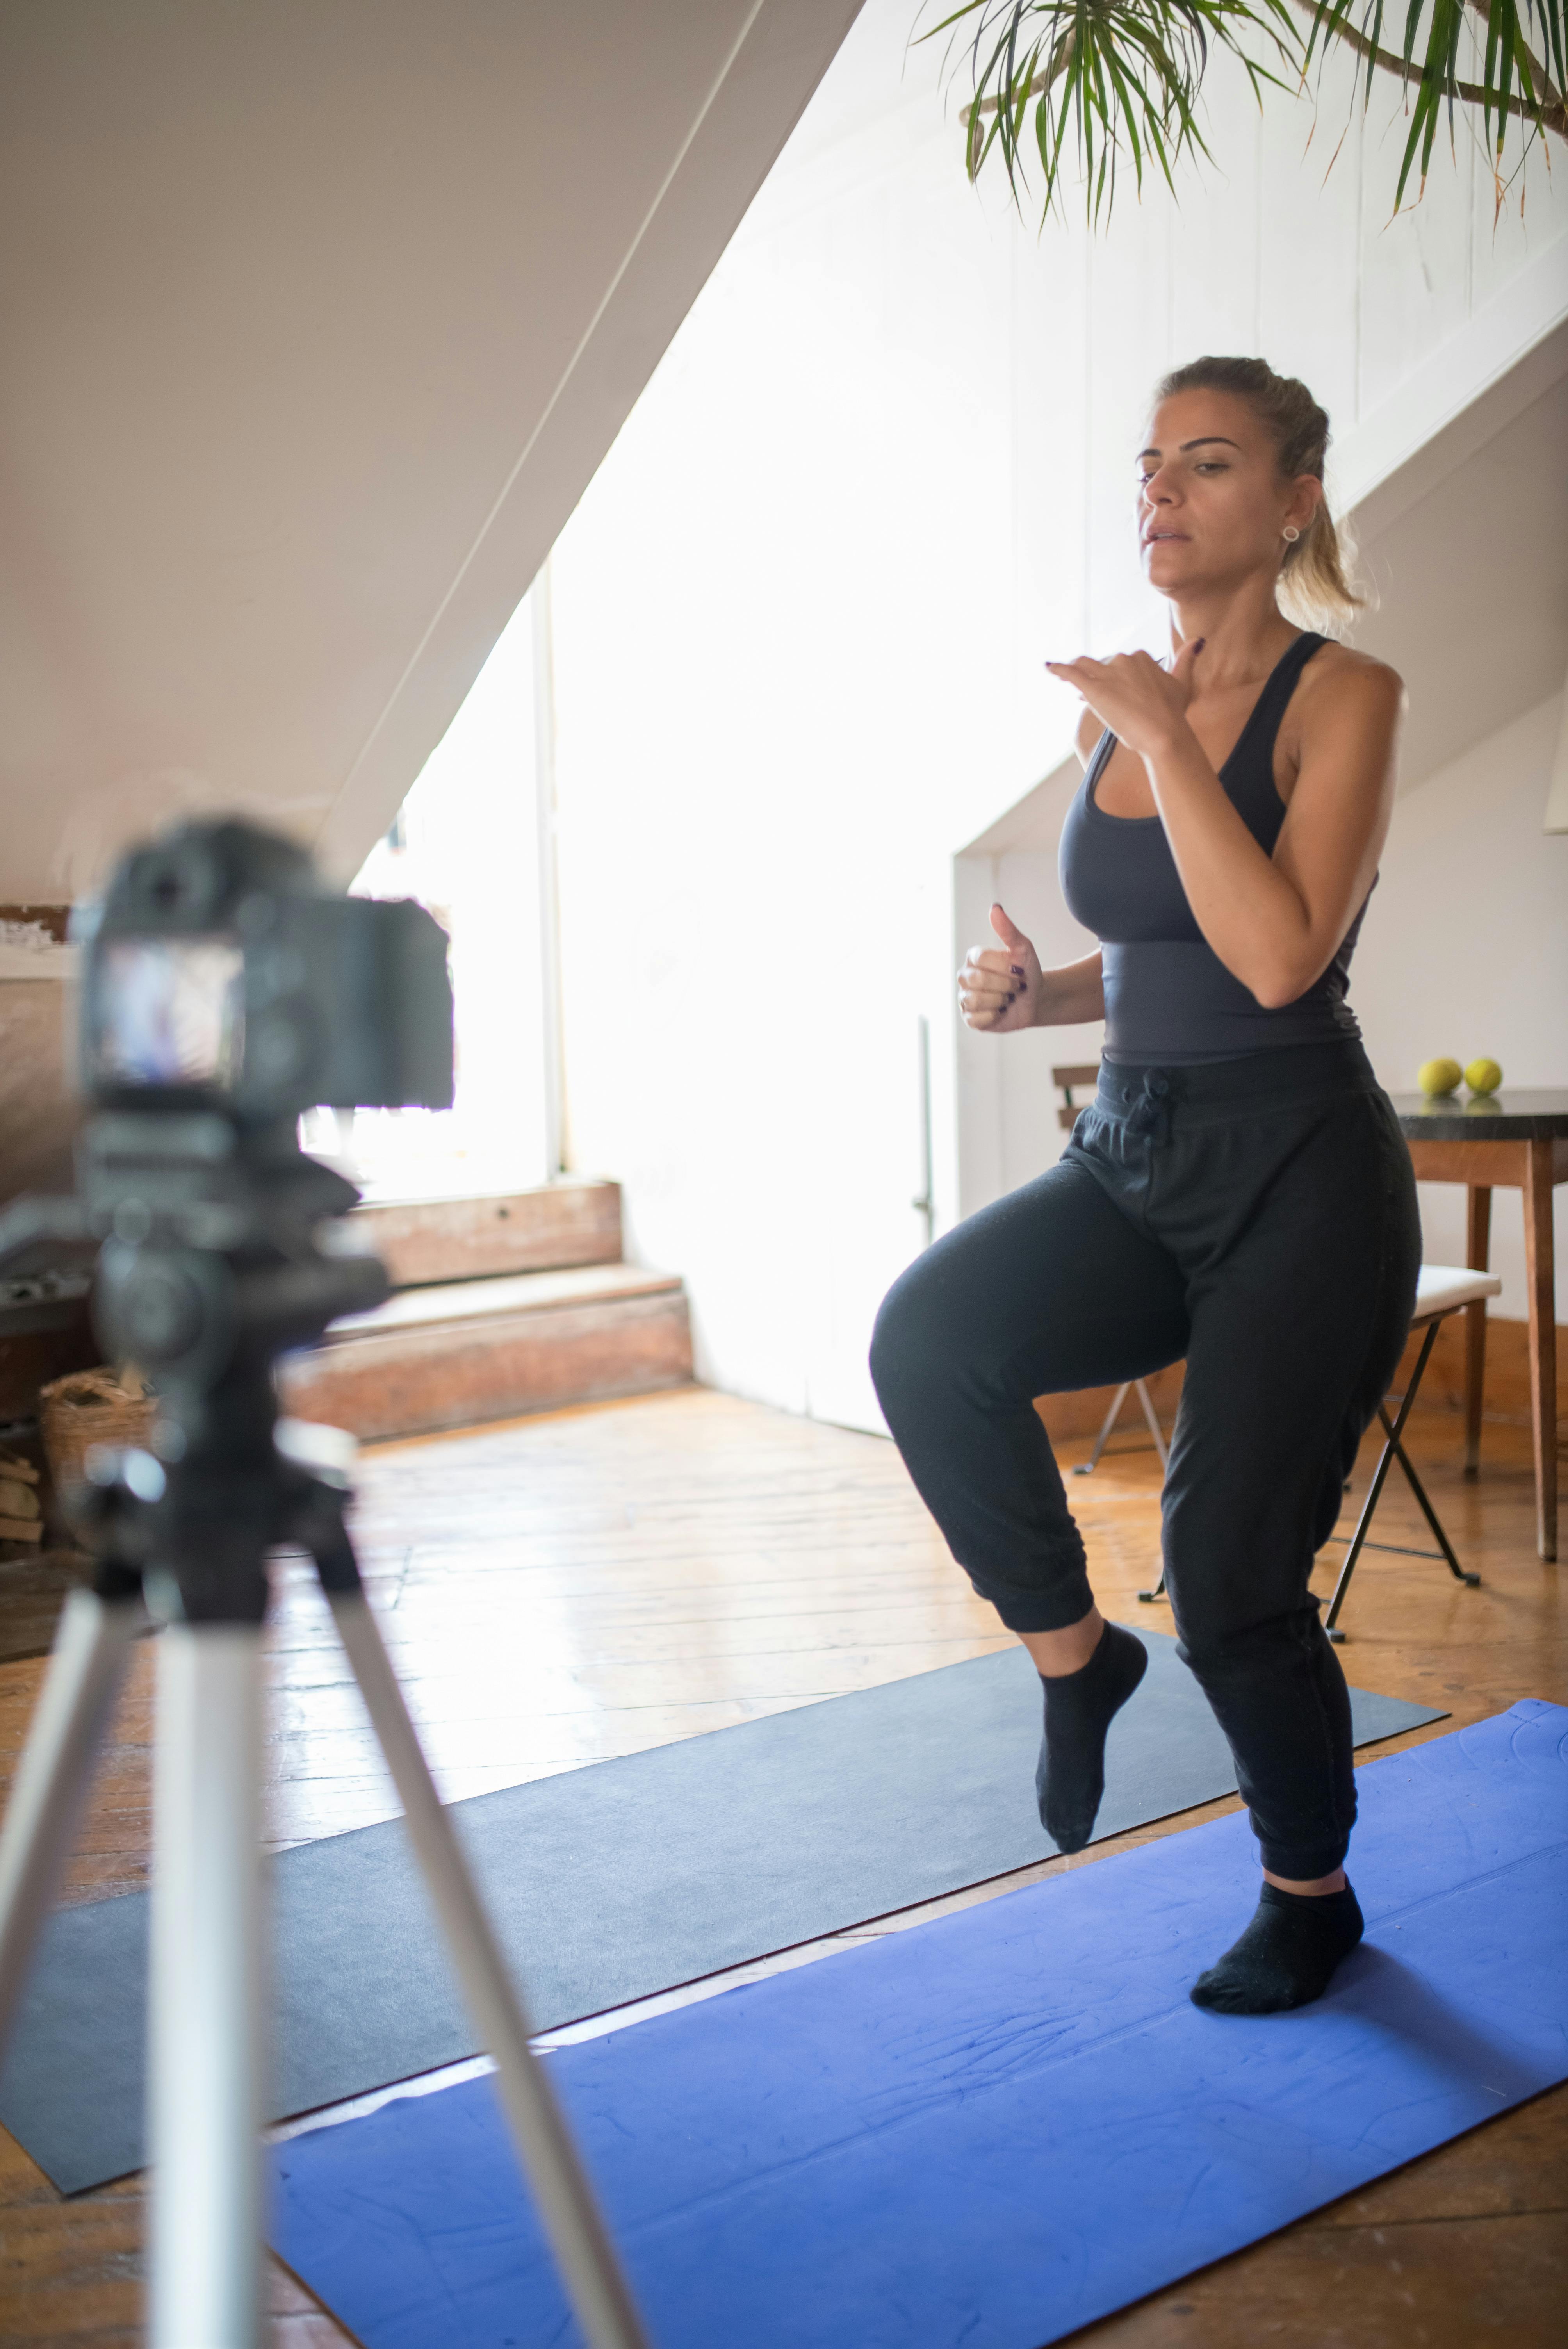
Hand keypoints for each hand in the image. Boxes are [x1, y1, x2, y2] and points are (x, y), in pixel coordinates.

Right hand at [958, 905, 1038, 1031]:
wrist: (1036, 998)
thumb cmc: (1027, 971)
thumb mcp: (1022, 949)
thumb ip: (1008, 930)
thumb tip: (994, 908)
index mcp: (974, 957)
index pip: (980, 958)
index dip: (1003, 967)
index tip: (1019, 971)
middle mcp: (965, 976)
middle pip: (977, 980)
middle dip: (1004, 985)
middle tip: (1016, 987)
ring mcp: (965, 998)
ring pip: (975, 1000)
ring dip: (1000, 1001)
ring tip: (1008, 999)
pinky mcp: (970, 1018)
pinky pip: (977, 1018)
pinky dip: (994, 1016)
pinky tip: (1001, 1011)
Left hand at [1044, 636, 1202, 759]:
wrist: (1163, 734)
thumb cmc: (1173, 713)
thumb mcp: (1183, 683)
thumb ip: (1185, 661)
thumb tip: (1197, 640)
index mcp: (1142, 658)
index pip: (1122, 663)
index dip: (1115, 677)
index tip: (1114, 691)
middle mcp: (1124, 660)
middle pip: (1102, 665)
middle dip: (1096, 678)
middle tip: (1090, 695)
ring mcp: (1108, 673)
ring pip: (1085, 665)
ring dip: (1076, 670)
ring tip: (1065, 678)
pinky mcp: (1093, 688)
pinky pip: (1071, 673)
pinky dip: (1058, 668)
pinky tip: (1048, 667)